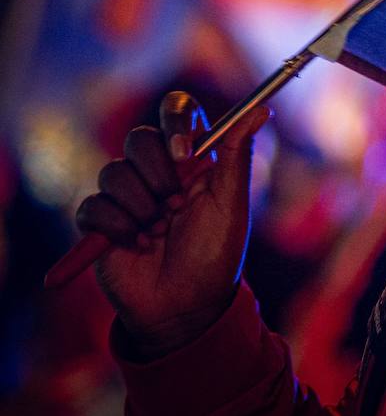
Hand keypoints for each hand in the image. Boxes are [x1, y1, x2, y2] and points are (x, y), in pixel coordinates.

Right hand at [74, 91, 269, 357]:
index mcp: (191, 160)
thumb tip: (260, 108)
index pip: (177, 112)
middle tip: (175, 206)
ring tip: (160, 234)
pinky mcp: (99, 221)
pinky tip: (138, 246)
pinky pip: (93, 205)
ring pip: (113, 172)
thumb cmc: (214, 254)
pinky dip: (119, 228)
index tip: (183, 154)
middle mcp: (157, 171)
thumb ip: (237, 152)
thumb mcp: (230, 203)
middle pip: (139, 138)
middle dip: (158, 175)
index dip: (175, 123)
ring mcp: (126, 194)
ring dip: (142, 208)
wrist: (184, 307)